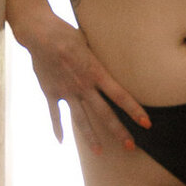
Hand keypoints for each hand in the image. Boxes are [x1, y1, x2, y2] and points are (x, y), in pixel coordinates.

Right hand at [18, 13, 150, 154]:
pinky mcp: (50, 92)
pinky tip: (61, 141)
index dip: (134, 110)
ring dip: (91, 137)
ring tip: (99, 152)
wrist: (39, 33)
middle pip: (104, 113)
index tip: (146, 123)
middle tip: (130, 146)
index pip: (120, 95)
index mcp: (96, 72)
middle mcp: (83, 85)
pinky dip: (57, 128)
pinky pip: (55, 114)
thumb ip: (98, 60)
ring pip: (81, 119)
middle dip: (118, 131)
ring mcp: (66, 91)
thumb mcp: (89, 43)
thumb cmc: (67, 33)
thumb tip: (111, 63)